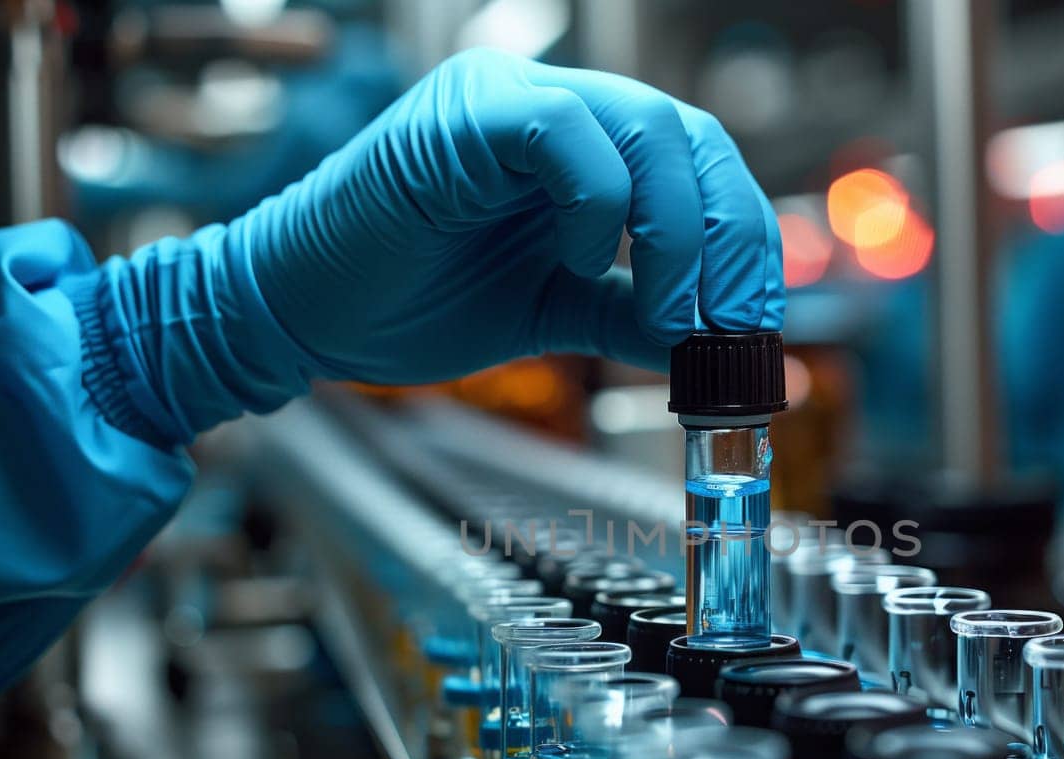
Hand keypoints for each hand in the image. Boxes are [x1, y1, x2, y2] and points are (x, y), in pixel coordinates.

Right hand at [244, 47, 783, 380]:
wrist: (309, 315)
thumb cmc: (417, 302)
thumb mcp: (559, 313)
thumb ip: (637, 316)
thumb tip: (728, 354)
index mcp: (582, 144)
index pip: (698, 160)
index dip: (743, 235)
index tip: (755, 321)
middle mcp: (554, 104)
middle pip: (688, 135)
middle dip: (729, 234)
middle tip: (730, 323)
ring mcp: (510, 99)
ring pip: (645, 126)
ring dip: (680, 229)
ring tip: (673, 312)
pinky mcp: (466, 114)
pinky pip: (566, 134)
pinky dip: (599, 205)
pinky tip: (581, 258)